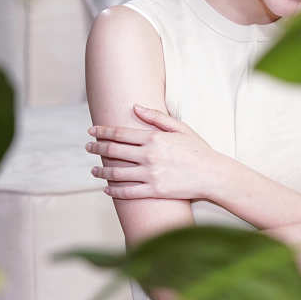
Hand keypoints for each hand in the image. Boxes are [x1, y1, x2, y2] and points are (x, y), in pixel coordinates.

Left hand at [86, 104, 218, 200]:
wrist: (213, 175)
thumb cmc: (198, 150)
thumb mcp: (180, 128)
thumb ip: (156, 117)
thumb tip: (135, 107)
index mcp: (154, 138)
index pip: (120, 133)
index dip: (102, 131)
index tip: (91, 131)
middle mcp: (149, 155)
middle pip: (114, 151)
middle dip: (97, 148)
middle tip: (87, 147)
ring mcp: (150, 174)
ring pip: (116, 172)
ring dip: (101, 170)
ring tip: (93, 169)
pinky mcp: (154, 191)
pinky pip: (127, 192)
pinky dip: (114, 190)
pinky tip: (106, 189)